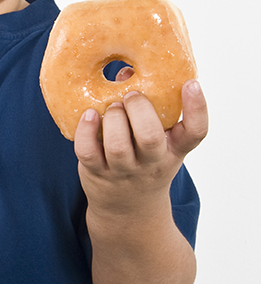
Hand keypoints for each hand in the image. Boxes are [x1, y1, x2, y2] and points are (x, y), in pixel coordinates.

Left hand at [74, 79, 207, 218]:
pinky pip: (88, 151)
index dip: (197, 108)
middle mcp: (152, 162)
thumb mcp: (158, 141)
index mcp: (174, 149)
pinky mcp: (97, 173)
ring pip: (117, 146)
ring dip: (112, 118)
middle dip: (139, 109)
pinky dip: (85, 130)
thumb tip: (126, 72)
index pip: (195, 132)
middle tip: (132, 97)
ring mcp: (123, 171)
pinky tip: (87, 114)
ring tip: (111, 107)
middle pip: (150, 138)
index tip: (191, 84)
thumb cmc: (144, 162)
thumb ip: (148, 108)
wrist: (129, 211)